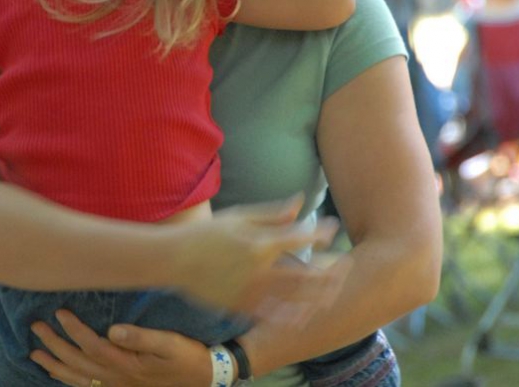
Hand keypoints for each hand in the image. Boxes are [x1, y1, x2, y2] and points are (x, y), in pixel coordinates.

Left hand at [30, 310, 210, 386]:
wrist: (202, 379)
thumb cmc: (187, 356)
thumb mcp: (169, 343)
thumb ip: (141, 337)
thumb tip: (113, 329)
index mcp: (126, 363)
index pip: (91, 344)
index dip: (73, 329)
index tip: (59, 312)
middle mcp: (116, 377)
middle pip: (77, 361)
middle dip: (55, 344)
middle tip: (36, 327)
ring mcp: (116, 385)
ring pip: (78, 376)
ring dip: (55, 364)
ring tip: (35, 353)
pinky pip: (86, 386)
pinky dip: (68, 380)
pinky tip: (57, 373)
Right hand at [171, 196, 348, 321]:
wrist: (174, 260)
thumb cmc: (208, 234)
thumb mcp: (240, 216)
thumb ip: (273, 214)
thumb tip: (299, 201)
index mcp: (259, 243)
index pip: (300, 237)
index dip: (320, 233)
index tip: (333, 228)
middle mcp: (259, 270)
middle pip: (305, 274)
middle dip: (329, 270)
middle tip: (344, 264)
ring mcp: (250, 292)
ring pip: (294, 299)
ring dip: (317, 295)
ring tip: (332, 290)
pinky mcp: (240, 307)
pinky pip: (273, 316)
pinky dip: (292, 315)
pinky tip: (305, 312)